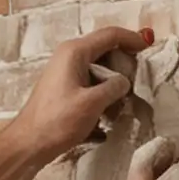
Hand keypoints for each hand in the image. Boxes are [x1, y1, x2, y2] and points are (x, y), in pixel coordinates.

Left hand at [8, 26, 153, 163]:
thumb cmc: (58, 121)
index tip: (149, 47)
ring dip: (113, 84)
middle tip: (136, 84)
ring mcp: (65, 72)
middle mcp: (69, 56)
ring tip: (121, 104)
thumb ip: (114, 87)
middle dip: (123, 65)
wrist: (29, 144)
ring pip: (99, 69)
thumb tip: (124, 82)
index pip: (110, 35)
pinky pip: (90, 83)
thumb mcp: (93, 103)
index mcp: (75, 52)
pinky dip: (102, 94)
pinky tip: (106, 115)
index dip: (132, 38)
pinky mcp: (64, 89)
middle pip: (105, 51)